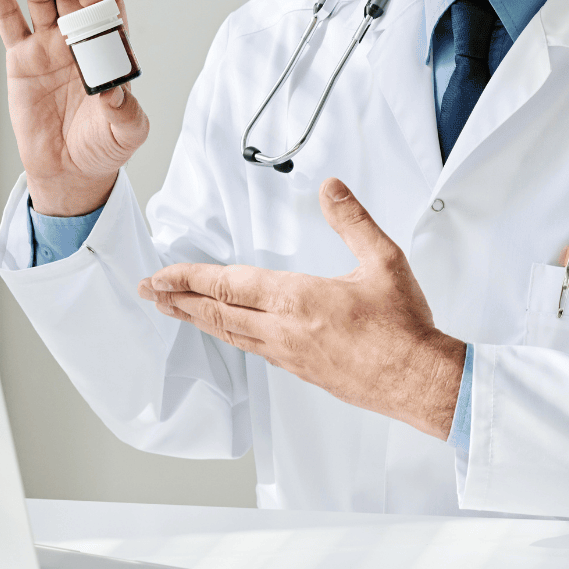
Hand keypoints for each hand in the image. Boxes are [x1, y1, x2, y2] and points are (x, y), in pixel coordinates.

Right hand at [0, 0, 149, 215]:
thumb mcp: (126, 133)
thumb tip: (114, 91)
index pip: (109, 6)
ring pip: (42, 2)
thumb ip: (127, 112)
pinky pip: (9, 21)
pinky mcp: (21, 58)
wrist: (69, 170)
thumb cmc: (103, 147)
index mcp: (108, 48)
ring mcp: (48, 46)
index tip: (96, 0)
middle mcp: (79, 40)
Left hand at [138, 179, 464, 438]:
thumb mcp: (383, 261)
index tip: (162, 276)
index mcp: (298, 299)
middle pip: (218, 314)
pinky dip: (228, 336)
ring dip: (198, 321)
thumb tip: (330, 187)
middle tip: (149, 293)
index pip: (229, 286)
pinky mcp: (302, 372)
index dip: (189, 279)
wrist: (419, 381)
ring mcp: (290, 356)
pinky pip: (253, 350)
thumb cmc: (403, 327)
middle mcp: (284, 331)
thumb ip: (352, 221)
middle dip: (179, 301)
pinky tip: (228, 333)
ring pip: (231, 336)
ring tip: (175, 311)